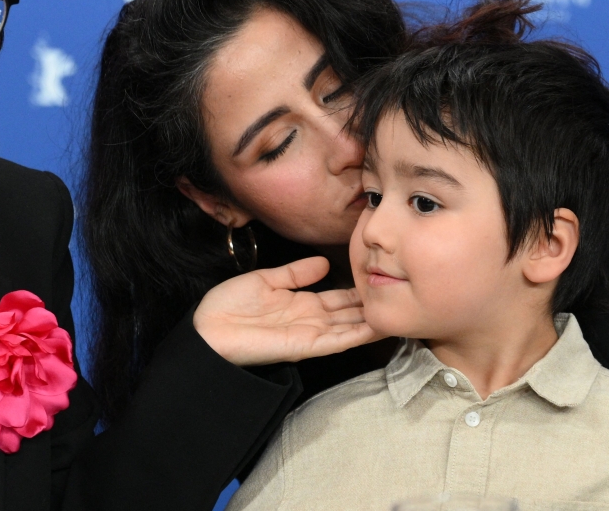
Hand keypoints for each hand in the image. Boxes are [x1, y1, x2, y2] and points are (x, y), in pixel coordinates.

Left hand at [192, 256, 384, 366]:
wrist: (208, 329)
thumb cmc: (228, 306)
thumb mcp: (266, 280)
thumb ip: (296, 273)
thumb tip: (324, 262)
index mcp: (301, 304)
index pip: (338, 298)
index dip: (359, 290)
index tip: (382, 279)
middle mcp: (309, 320)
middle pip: (349, 313)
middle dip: (372, 305)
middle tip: (400, 294)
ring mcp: (308, 334)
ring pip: (349, 328)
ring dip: (372, 321)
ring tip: (399, 311)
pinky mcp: (303, 347)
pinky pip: (335, 341)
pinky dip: (356, 335)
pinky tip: (376, 327)